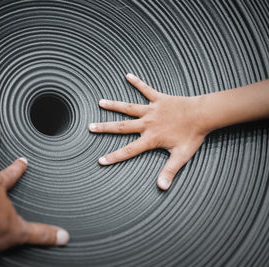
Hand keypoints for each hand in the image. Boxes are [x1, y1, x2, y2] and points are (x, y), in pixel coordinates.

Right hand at [89, 74, 206, 189]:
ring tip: (100, 102)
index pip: (129, 150)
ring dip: (114, 105)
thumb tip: (162, 187)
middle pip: (121, 126)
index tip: (101, 160)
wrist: (203, 115)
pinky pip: (146, 89)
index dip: (114, 156)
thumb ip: (170, 171)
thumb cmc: (192, 136)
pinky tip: (128, 75)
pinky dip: (137, 83)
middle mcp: (147, 123)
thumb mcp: (181, 156)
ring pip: (128, 108)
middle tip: (90, 127)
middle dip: (105, 127)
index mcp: (151, 138)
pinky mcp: (159, 99)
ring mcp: (152, 110)